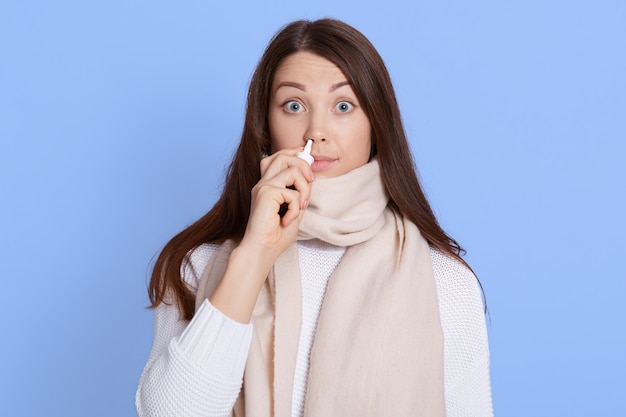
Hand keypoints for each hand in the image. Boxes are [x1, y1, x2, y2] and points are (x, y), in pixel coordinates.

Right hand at [240, 147, 314, 264]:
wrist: (262, 250)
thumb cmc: (276, 236)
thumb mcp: (294, 209)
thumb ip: (300, 192)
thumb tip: (310, 176)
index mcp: (267, 185)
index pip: (278, 157)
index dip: (294, 153)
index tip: (309, 157)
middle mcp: (263, 183)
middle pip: (284, 156)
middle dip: (304, 165)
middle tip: (312, 182)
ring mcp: (263, 186)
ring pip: (292, 169)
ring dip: (304, 188)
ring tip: (301, 206)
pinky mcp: (265, 193)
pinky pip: (293, 193)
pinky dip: (296, 208)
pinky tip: (288, 221)